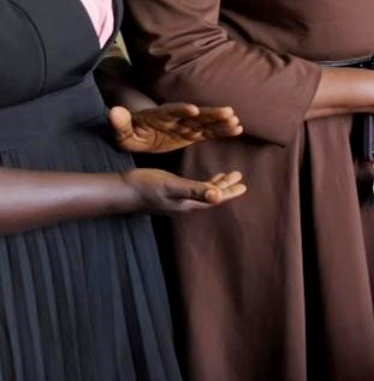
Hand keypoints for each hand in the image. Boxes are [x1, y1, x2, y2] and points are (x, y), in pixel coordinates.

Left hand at [110, 103, 243, 153]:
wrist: (140, 135)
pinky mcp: (193, 134)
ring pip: (206, 122)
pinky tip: (237, 129)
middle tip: (228, 112)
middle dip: (211, 113)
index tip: (193, 110)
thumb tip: (114, 111)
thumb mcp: (122, 133)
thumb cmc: (131, 133)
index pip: (171, 111)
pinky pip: (209, 132)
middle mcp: (177, 118)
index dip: (181, 109)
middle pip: (196, 115)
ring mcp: (187, 125)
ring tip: (236, 121)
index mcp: (159, 116)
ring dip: (220, 121)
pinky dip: (222, 131)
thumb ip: (119, 123)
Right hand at [122, 168, 246, 213]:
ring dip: (216, 185)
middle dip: (226, 188)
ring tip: (227, 176)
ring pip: (203, 193)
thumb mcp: (173, 187)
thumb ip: (196, 191)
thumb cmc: (147, 186)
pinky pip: (193, 189)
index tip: (243, 185)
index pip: (215, 199)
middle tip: (239, 178)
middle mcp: (185, 204)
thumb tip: (218, 196)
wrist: (123, 190)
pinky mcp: (170, 193)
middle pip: (212, 197)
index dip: (230, 193)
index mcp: (189, 204)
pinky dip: (203, 183)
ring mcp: (177, 200)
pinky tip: (203, 180)